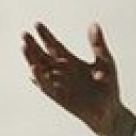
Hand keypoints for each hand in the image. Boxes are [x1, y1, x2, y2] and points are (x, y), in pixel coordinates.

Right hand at [21, 22, 135, 135]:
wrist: (111, 110)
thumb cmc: (109, 86)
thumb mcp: (105, 62)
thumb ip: (98, 45)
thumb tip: (94, 24)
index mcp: (71, 62)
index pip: (55, 46)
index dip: (45, 36)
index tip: (37, 24)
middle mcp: (62, 72)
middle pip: (43, 56)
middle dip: (33, 46)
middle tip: (24, 34)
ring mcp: (60, 84)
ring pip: (41, 70)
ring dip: (32, 59)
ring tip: (24, 47)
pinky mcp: (60, 97)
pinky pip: (47, 87)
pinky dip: (40, 78)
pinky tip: (33, 69)